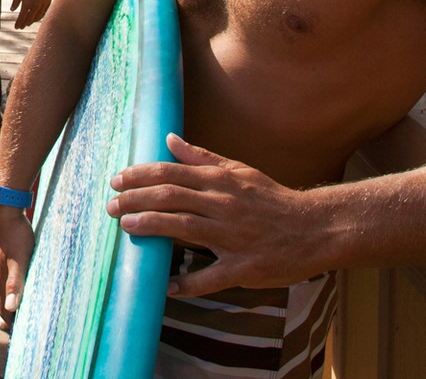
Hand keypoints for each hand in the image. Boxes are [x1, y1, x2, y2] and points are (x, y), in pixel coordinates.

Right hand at [0, 204, 34, 328]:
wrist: (4, 207)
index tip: (9, 331)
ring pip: (3, 283)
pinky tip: (12, 277)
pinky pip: (8, 270)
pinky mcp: (5, 249)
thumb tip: (12, 307)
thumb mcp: (19, 260)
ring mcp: (1, 259)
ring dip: (7, 296)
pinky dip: (10, 280)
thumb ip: (15, 283)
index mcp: (3, 276)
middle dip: (6, 311)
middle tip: (7, 326)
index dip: (7, 318)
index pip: (5, 304)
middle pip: (3, 295)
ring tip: (9, 305)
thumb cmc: (14, 233)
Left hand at [10, 0, 52, 28]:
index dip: (18, 24)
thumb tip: (12, 10)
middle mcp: (36, 7)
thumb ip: (16, 2)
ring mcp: (43, 5)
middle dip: (24, 24)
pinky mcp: (48, 2)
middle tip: (21, 27)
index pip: (22, 18)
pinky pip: (43, 13)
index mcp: (27, 4)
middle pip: (29, 20)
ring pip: (37, 18)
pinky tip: (37, 17)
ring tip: (28, 22)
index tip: (16, 27)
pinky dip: (39, 16)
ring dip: (32, 21)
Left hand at [108, 135, 332, 296]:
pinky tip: (166, 286)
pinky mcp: (244, 267)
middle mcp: (223, 205)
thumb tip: (169, 140)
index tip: (116, 181)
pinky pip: (210, 277)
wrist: (315, 228)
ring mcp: (233, 237)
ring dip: (151, 227)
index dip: (139, 176)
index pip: (170, 173)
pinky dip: (187, 283)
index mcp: (221, 181)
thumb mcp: (239, 171)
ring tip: (126, 227)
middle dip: (135, 199)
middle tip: (110, 206)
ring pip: (184, 228)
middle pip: (170, 197)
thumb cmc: (272, 199)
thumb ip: (202, 158)